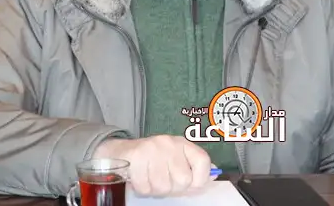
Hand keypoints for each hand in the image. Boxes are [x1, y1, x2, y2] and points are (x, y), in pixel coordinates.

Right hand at [92, 135, 214, 196]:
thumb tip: (214, 176)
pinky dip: (142, 188)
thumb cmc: (151, 158)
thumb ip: (193, 168)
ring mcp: (153, 149)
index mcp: (182, 143)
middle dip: (172, 187)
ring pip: (163, 187)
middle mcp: (169, 143)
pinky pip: (145, 187)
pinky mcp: (137, 157)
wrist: (119, 151)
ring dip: (155, 189)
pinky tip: (139, 178)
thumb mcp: (174, 158)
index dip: (200, 179)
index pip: (203, 162)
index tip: (191, 184)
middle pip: (183, 181)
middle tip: (162, 180)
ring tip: (149, 178)